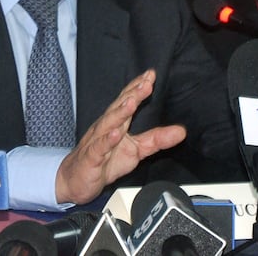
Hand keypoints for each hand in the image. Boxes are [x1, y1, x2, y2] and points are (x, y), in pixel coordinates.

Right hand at [55, 69, 185, 203]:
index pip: (127, 100)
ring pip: (109, 124)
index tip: (151, 75)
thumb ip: (157, 139)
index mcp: (117, 123)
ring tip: (132, 101)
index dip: (138, 87)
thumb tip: (181, 131)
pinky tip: (115, 134)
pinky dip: (107, 140)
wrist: (76, 181)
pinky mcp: (91, 158)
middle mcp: (106, 127)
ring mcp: (97, 141)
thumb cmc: (104, 161)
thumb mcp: (136, 150)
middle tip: (146, 82)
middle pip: (120, 107)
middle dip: (133, 93)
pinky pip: (99, 148)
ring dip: (120, 112)